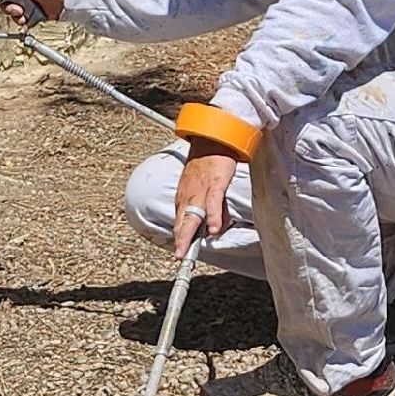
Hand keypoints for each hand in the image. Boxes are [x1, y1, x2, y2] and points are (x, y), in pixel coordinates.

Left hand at [172, 141, 238, 257]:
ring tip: (188, 250)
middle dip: (180, 240)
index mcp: (184, 195)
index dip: (179, 236)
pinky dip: (213, 217)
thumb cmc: (207, 163)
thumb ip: (210, 208)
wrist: (212, 138)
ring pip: (194, 214)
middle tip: (179, 256)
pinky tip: (214, 230)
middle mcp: (188, 194)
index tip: (179, 251)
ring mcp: (201, 189)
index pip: (179, 220)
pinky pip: (213, 203)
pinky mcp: (215, 183)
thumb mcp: (203, 186)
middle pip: (183, 220)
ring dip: (190, 233)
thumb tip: (215, 228)